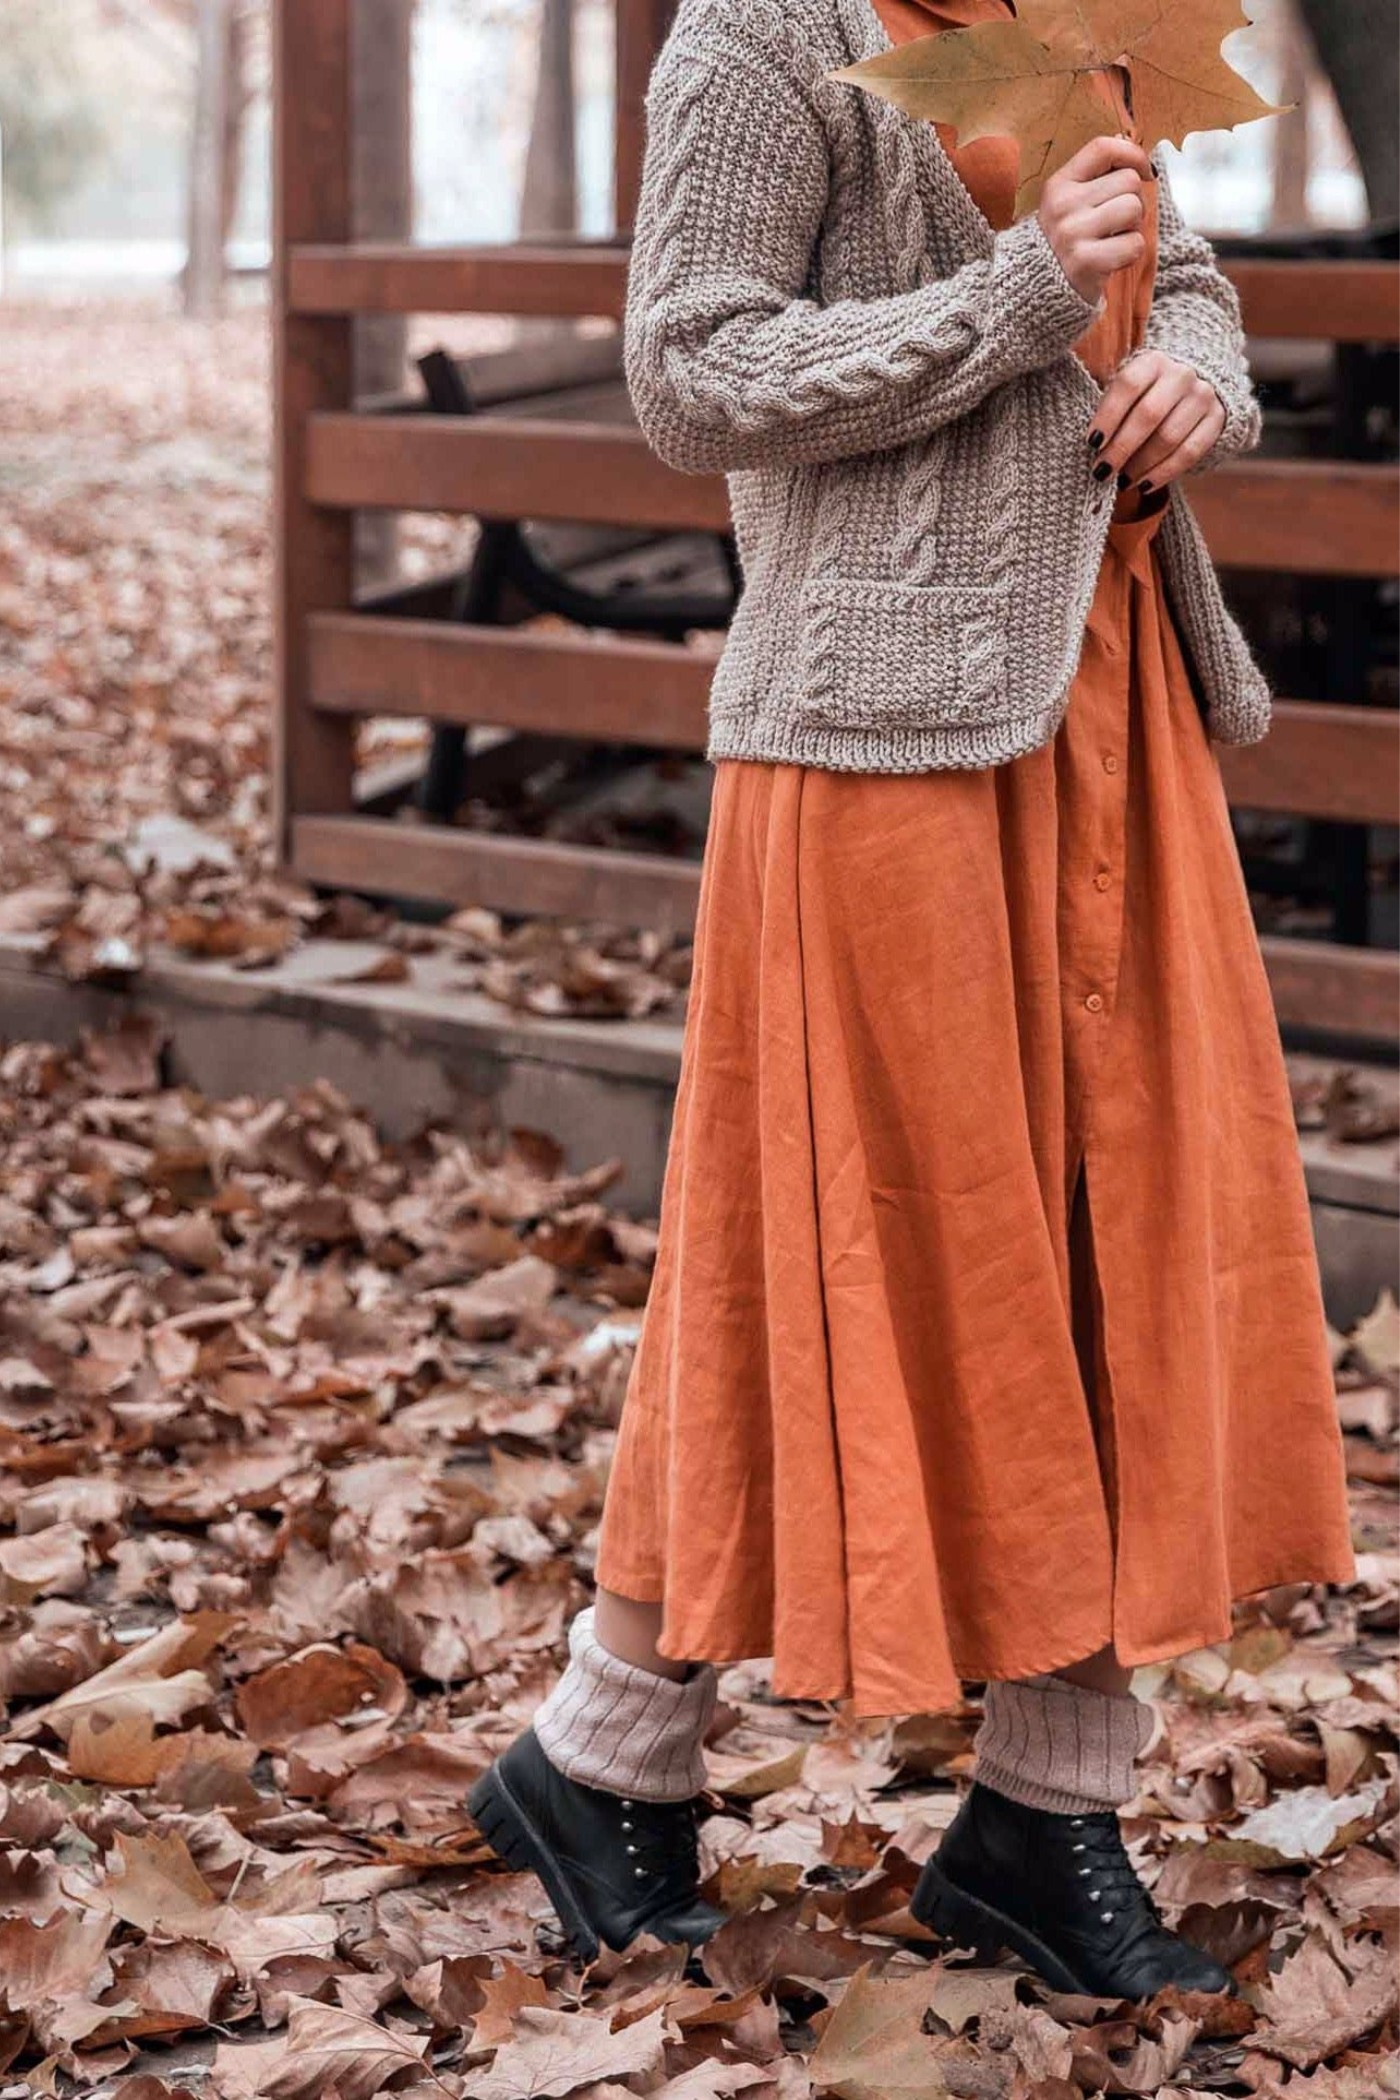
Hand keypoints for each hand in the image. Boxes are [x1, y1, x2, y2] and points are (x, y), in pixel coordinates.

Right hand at [1036, 135, 1152, 308]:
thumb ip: (1096, 178)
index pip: (1103, 149)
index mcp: (1059, 185)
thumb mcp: (1067, 202)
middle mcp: (1063, 205)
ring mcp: (1073, 234)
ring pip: (1133, 209)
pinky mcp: (1086, 262)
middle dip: (1134, 199)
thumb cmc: (1063, 241)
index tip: (1144, 171)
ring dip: (1134, 225)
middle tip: (1121, 219)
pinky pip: (1134, 244)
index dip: (1133, 154)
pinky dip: (1131, 251)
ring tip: (1116, 237)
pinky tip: (1114, 257)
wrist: (1036, 289)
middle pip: (1129, 181)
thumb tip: (1136, 157)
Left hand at [1088, 350, 1225, 491]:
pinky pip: (1190, 452)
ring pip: (1169, 438)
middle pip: (1149, 415)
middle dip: (1121, 448)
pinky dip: (1164, 473)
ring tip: (1122, 481)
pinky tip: (1145, 485)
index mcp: (1152, 362)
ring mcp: (1202, 396)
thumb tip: (1094, 448)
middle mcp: (1181, 375)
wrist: (1191, 386)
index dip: (1108, 416)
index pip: (1128, 385)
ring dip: (1141, 465)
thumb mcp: (1127, 391)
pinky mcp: (1216, 419)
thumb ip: (1112, 410)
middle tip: (1102, 471)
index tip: (1092, 443)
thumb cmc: (1145, 394)